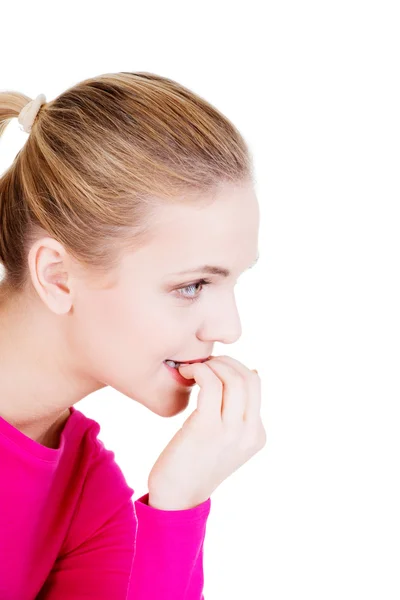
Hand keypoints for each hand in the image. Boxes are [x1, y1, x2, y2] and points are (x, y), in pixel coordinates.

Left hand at [147, 355, 266, 510]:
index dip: (234, 366)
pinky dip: (198, 371)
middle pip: (247, 377)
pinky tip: (185, 373)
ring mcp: (231, 432)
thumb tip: (255, 372)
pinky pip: (210, 384)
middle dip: (224, 361)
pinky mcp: (207, 428)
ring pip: (232, 378)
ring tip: (192, 368)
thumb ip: (238, 413)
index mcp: (257, 435)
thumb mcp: (227, 439)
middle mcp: (249, 433)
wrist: (176, 497)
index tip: (213, 366)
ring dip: (210, 365)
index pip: (255, 383)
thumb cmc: (195, 463)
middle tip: (203, 363)